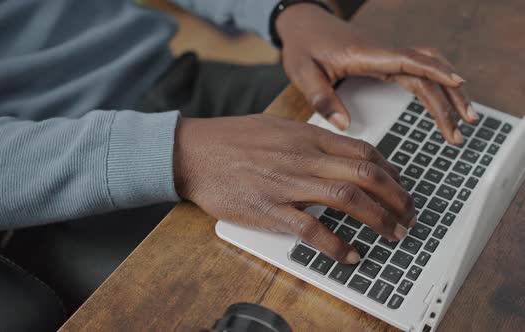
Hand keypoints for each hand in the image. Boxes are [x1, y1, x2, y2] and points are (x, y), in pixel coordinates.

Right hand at [174, 115, 415, 263]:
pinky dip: (337, 244)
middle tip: (410, 215)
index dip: (390, 170)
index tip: (400, 184)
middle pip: (364, 174)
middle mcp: (302, 157)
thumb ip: (305, 138)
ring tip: (394, 234)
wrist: (192, 152)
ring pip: (347, 198)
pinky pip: (311, 228)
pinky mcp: (269, 209)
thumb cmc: (229, 138)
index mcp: (305, 137)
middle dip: (396, 196)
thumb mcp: (273, 126)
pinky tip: (352, 255)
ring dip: (379, 219)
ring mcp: (287, 183)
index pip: (361, 150)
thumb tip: (332, 148)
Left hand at [276, 4, 477, 144]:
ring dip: (447, 92)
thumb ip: (321, 98)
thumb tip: (344, 125)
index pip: (407, 60)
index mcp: (364, 55)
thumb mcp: (303, 73)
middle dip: (448, 98)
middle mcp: (381, 53)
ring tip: (463, 120)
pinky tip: (444, 102)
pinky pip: (417, 70)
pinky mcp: (384, 62)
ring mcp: (385, 56)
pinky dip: (435, 85)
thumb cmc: (303, 46)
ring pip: (427, 69)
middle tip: (461, 129)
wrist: (303, 25)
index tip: (458, 84)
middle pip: (426, 69)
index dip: (434, 71)